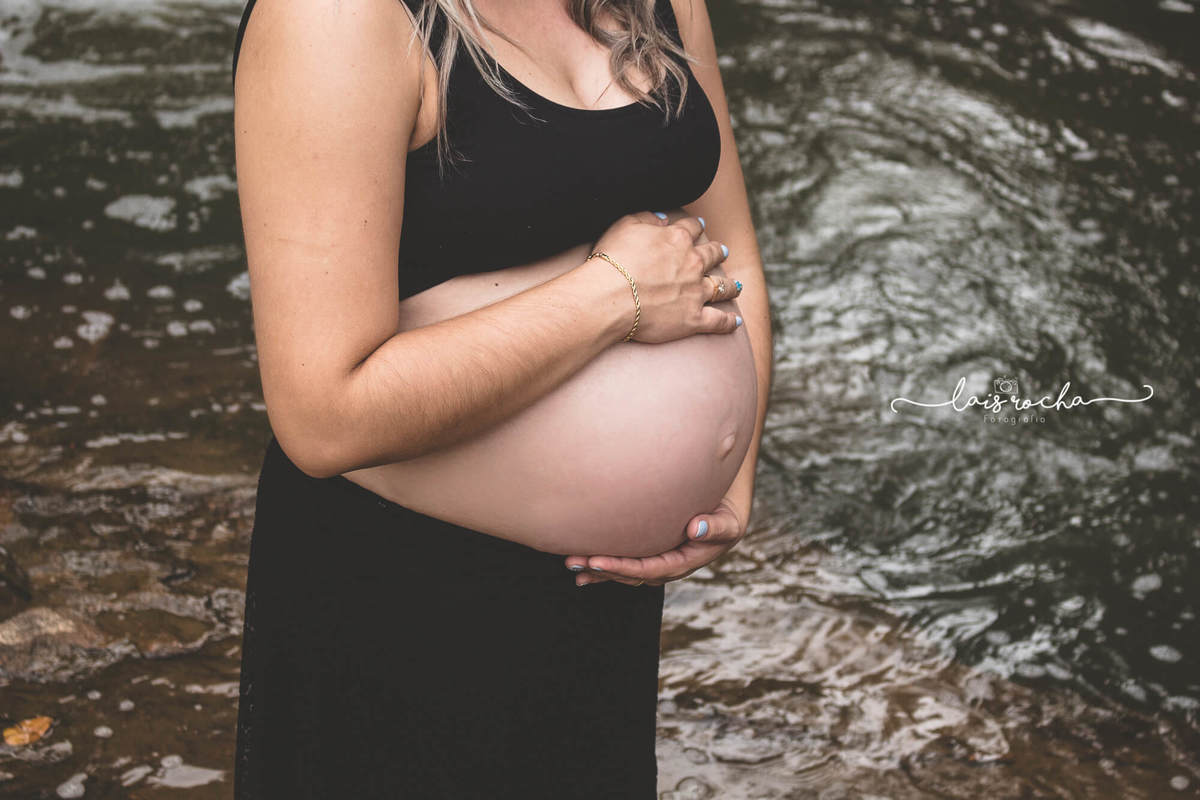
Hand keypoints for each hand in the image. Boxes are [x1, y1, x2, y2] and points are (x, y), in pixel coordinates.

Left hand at [563, 494, 747, 585]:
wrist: (726, 508)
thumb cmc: (728, 511)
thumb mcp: (729, 521)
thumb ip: (715, 527)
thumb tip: (696, 528)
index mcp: (686, 561)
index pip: (650, 569)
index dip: (623, 567)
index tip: (598, 561)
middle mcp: (670, 566)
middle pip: (633, 573)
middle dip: (603, 570)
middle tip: (574, 561)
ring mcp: (660, 561)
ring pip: (626, 570)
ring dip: (599, 569)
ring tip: (572, 565)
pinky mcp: (652, 552)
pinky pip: (627, 562)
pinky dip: (605, 567)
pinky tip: (583, 568)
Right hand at [583, 210, 742, 344]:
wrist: (610, 297)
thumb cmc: (612, 261)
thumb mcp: (624, 226)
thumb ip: (646, 218)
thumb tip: (663, 217)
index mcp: (677, 239)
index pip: (692, 228)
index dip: (696, 226)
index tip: (699, 226)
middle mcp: (692, 263)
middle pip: (713, 255)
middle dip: (718, 252)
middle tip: (722, 252)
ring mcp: (696, 292)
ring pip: (722, 287)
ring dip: (730, 286)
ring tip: (736, 286)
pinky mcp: (694, 319)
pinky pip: (719, 321)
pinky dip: (728, 322)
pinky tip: (735, 322)